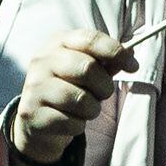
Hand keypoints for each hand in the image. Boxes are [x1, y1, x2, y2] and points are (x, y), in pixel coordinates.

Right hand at [0, 31, 135, 165]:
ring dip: (92, 109)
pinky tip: (69, 121)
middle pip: (87, 68)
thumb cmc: (68, 89)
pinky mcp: (32, 113)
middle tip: (102, 94)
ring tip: (84, 109)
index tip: (133, 66)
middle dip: (104, 86)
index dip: (115, 51)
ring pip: (82, 100)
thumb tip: (131, 54)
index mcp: (57, 43)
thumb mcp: (85, 71)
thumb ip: (106, 62)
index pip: (90, 39)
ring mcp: (35, 87)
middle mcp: (42, 61)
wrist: (36, 120)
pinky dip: (78, 126)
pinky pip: (72, 122)